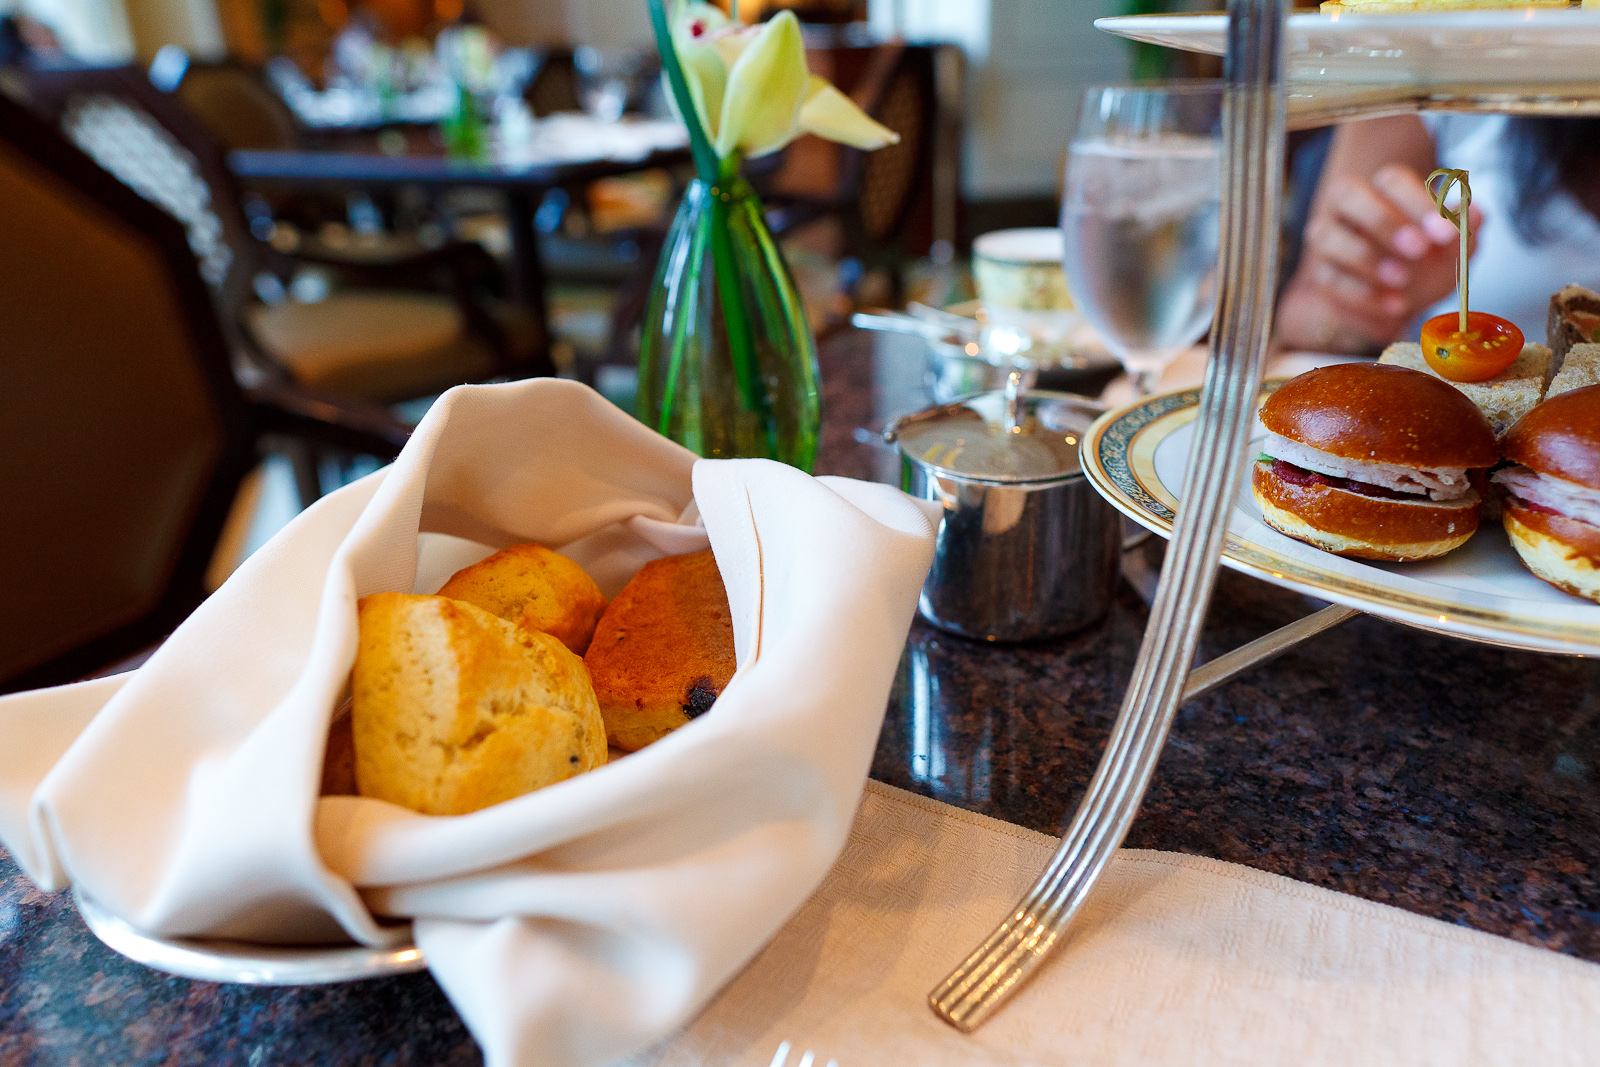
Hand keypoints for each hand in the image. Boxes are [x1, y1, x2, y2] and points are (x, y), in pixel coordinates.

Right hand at [1277, 163, 1483, 353]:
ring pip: (1328, 236)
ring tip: (1403, 279)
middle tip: (1418, 249)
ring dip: (1366, 257)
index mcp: (1385, 190)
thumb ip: (1464, 229)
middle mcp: (1349, 207)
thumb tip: (1474, 213)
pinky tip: (1395, 305)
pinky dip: (1364, 294)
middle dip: (1383, 220)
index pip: (1392, 180)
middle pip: (1347, 194)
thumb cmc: (1429, 263)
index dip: (1417, 203)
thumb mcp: (1455, 248)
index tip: (1445, 233)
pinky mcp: (1322, 275)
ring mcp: (1329, 239)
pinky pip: (1330, 279)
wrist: (1405, 303)